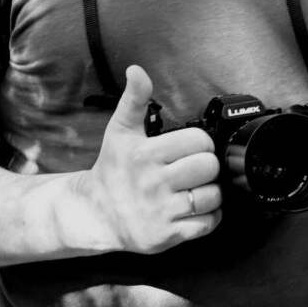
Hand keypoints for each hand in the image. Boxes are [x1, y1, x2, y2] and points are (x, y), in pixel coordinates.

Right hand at [78, 65, 221, 254]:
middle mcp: (154, 183)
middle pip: (208, 167)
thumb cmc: (112, 170)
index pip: (198, 141)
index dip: (200, 143)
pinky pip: (207, 224)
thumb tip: (136, 70)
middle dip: (206, 166)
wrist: (95, 213)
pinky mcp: (167, 236)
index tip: (191, 147)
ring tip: (195, 187)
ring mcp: (161, 212)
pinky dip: (209, 216)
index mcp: (146, 154)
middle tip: (194, 168)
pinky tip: (195, 208)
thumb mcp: (120, 130)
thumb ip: (134, 99)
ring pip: (212, 196)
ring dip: (210, 192)